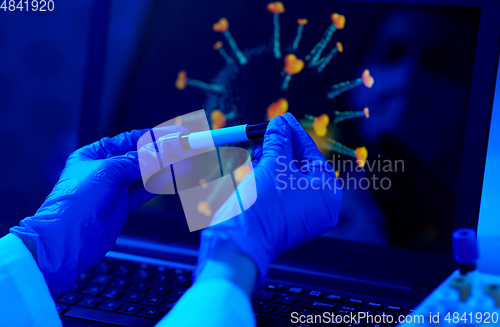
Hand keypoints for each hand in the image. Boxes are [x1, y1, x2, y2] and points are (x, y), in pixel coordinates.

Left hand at [10, 126, 186, 296]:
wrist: (68, 239)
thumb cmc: (74, 204)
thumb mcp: (108, 171)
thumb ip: (138, 161)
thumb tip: (161, 151)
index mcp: (94, 154)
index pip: (130, 140)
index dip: (155, 136)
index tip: (175, 135)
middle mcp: (104, 170)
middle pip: (141, 156)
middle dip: (164, 151)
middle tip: (185, 147)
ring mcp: (114, 189)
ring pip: (146, 173)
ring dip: (166, 167)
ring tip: (185, 161)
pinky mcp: (122, 206)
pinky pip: (145, 190)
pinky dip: (160, 183)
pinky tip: (173, 175)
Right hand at [194, 113, 342, 292]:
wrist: (240, 242)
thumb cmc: (265, 205)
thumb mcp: (274, 163)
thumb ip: (280, 140)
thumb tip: (281, 123)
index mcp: (327, 193)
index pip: (312, 154)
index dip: (294, 134)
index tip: (282, 120)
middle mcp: (317, 206)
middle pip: (300, 166)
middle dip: (280, 147)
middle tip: (266, 131)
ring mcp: (299, 216)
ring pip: (286, 179)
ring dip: (271, 161)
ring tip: (258, 148)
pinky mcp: (280, 220)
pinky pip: (277, 193)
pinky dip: (266, 178)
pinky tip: (254, 165)